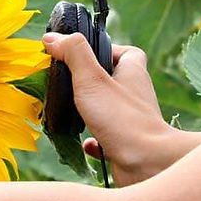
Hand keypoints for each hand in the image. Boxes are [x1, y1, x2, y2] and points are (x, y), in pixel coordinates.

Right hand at [42, 33, 200, 184]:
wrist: (148, 163)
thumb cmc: (122, 118)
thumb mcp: (92, 78)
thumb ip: (73, 54)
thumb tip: (52, 37)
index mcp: (133, 74)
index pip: (127, 53)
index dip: (108, 50)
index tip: (84, 55)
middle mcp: (135, 97)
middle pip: (116, 81)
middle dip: (93, 83)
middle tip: (69, 84)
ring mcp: (132, 122)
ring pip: (110, 111)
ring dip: (91, 111)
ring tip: (71, 111)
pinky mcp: (127, 146)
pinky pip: (108, 140)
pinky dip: (95, 141)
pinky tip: (85, 143)